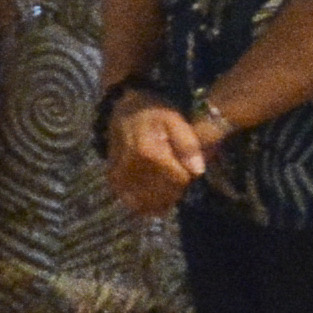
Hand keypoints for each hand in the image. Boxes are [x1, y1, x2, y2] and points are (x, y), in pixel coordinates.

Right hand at [101, 92, 217, 219]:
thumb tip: (198, 171)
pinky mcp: (114, 180)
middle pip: (165, 194)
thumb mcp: (176, 120)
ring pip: (148, 203)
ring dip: (162, 199)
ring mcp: (120, 176)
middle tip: (177, 171)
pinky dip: (145, 203)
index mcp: (150, 154)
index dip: (188, 174)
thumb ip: (188, 144)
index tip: (186, 163)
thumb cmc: (154, 113)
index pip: (179, 180)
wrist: (124, 109)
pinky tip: (152, 194)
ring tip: (166, 183)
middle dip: (176, 187)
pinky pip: (132, 202)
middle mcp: (132, 169)